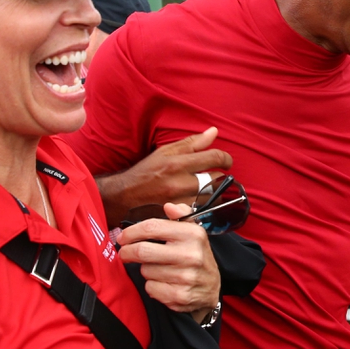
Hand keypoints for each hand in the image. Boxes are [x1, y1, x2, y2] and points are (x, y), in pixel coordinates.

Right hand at [98, 128, 231, 225]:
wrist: (124, 197)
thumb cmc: (146, 172)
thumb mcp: (165, 152)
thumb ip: (192, 143)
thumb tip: (214, 131)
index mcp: (177, 163)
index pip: (215, 158)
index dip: (226, 159)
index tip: (226, 162)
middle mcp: (180, 183)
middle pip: (216, 180)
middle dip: (219, 178)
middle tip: (215, 178)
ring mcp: (180, 202)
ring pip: (212, 199)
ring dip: (214, 195)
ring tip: (208, 192)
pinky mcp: (177, 217)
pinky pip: (202, 213)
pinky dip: (204, 208)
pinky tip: (199, 204)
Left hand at [118, 203, 220, 314]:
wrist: (212, 289)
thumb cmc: (197, 257)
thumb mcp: (194, 232)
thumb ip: (182, 215)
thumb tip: (169, 207)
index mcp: (192, 234)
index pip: (151, 227)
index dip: (131, 232)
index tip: (123, 237)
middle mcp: (190, 254)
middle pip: (142, 251)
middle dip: (127, 252)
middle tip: (124, 254)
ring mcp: (186, 276)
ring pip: (145, 270)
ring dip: (146, 270)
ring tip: (158, 269)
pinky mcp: (180, 295)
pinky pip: (150, 287)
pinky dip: (152, 286)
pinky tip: (163, 283)